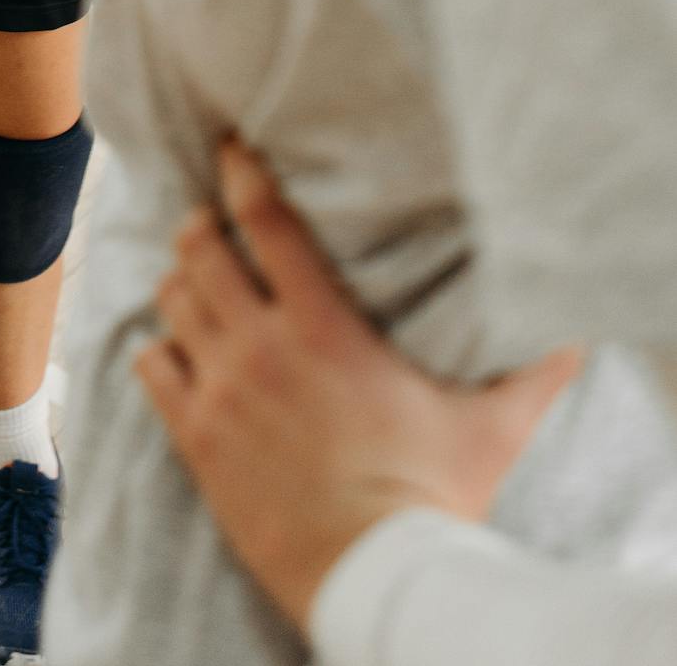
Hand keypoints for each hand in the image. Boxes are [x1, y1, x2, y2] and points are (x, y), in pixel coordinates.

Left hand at [134, 141, 582, 630]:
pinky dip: (157, 348)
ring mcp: (221, 390)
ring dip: (179, 282)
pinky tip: (172, 348)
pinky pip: (152, 368)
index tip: (230, 148)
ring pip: (172, 301)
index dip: (241, 172)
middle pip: (200, 249)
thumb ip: (530, 375)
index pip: (265, 220)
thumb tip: (575, 341)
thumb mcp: (491, 428)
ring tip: (192, 279)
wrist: (375, 579)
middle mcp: (261, 345)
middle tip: (209, 221)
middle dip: (202, 226)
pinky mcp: (196, 438)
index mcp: (323, 325)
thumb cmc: (433, 499)